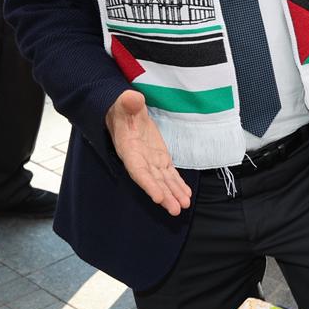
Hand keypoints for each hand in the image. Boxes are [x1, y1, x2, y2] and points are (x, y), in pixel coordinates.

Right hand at [105, 89, 190, 215]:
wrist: (123, 110)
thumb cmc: (122, 107)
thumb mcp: (124, 101)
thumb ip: (128, 102)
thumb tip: (132, 98)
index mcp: (129, 148)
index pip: (138, 170)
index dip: (148, 184)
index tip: (158, 197)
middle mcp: (139, 158)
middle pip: (153, 180)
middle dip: (165, 195)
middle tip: (176, 209)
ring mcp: (150, 159)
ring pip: (163, 180)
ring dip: (173, 193)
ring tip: (184, 206)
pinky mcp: (159, 157)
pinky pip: (169, 173)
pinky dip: (177, 184)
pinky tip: (186, 194)